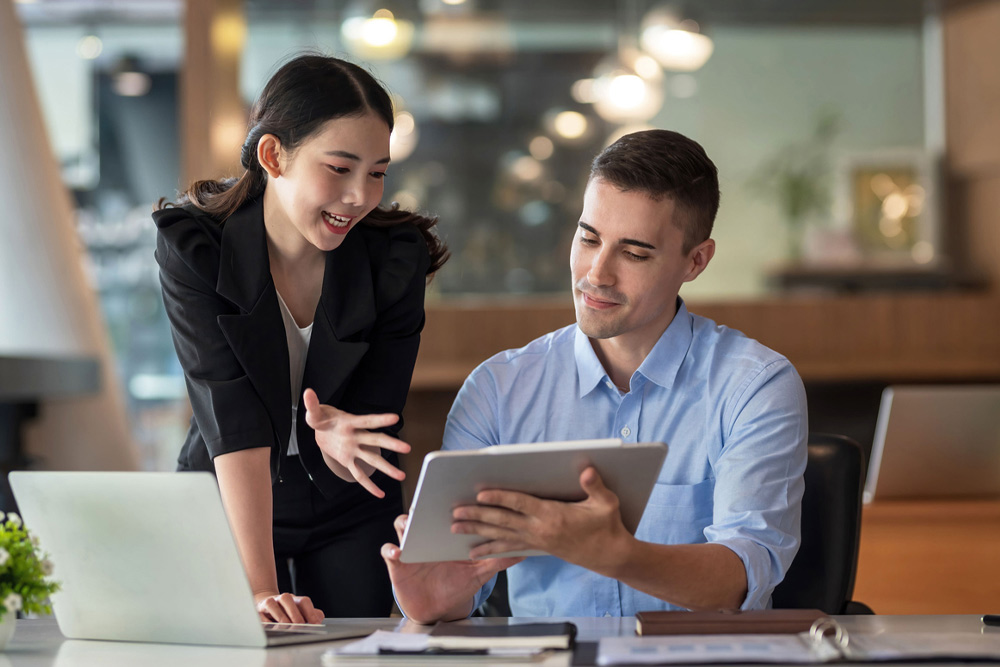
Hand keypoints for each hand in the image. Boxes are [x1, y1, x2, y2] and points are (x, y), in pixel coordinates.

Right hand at [254, 591, 323, 623]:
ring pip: (272, 604)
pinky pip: (260, 614)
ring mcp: (268, 603)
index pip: (303, 601)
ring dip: (280, 616)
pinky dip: (265, 622)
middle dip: (294, 613)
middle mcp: (281, 599)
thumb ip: (311, 614)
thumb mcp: (299, 611)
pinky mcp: (257, 611)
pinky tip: (271, 628)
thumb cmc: (285, 610)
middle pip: (287, 599)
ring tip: (286, 627)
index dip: (310, 612)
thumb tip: (319, 619)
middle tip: (300, 625)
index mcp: (294, 600)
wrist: (264, 603)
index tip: (315, 623)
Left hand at [302, 388, 410, 497]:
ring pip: (372, 459)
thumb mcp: (315, 414)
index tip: (395, 417)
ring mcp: (354, 450)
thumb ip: (312, 405)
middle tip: (407, 448)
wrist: (323, 429)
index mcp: (349, 423)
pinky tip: (379, 493)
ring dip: (387, 468)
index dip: (380, 419)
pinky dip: (369, 485)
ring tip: (401, 476)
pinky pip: (360, 474)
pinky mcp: (349, 461)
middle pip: (376, 440)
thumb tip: (307, 393)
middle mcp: (356, 437)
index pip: (367, 421)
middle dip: (391, 444)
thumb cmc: (322, 419)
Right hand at [381, 514, 522, 623]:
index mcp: (446, 535)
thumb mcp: (478, 573)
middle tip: (429, 502)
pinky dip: (391, 550)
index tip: (458, 492)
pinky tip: (398, 552)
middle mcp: (427, 536)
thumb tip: (523, 551)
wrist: (437, 608)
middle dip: (424, 506)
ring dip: (404, 524)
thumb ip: (496, 560)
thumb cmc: (457, 586)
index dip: (451, 502)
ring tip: (409, 525)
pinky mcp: (397, 564)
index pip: (446, 512)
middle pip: (423, 513)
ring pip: (402, 527)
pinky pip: (389, 552)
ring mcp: (411, 547)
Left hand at [451, 466, 631, 573]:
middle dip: (477, 516)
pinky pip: (508, 548)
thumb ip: (595, 486)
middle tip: (455, 513)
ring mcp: (536, 540)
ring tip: (455, 529)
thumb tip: (588, 470)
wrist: (610, 555)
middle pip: (503, 521)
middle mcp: (540, 529)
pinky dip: (490, 548)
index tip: (480, 493)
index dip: (500, 498)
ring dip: (476, 532)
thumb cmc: (608, 525)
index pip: (521, 504)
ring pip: (500, 536)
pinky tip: (474, 551)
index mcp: (553, 515)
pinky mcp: (537, 547)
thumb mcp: (607, 503)